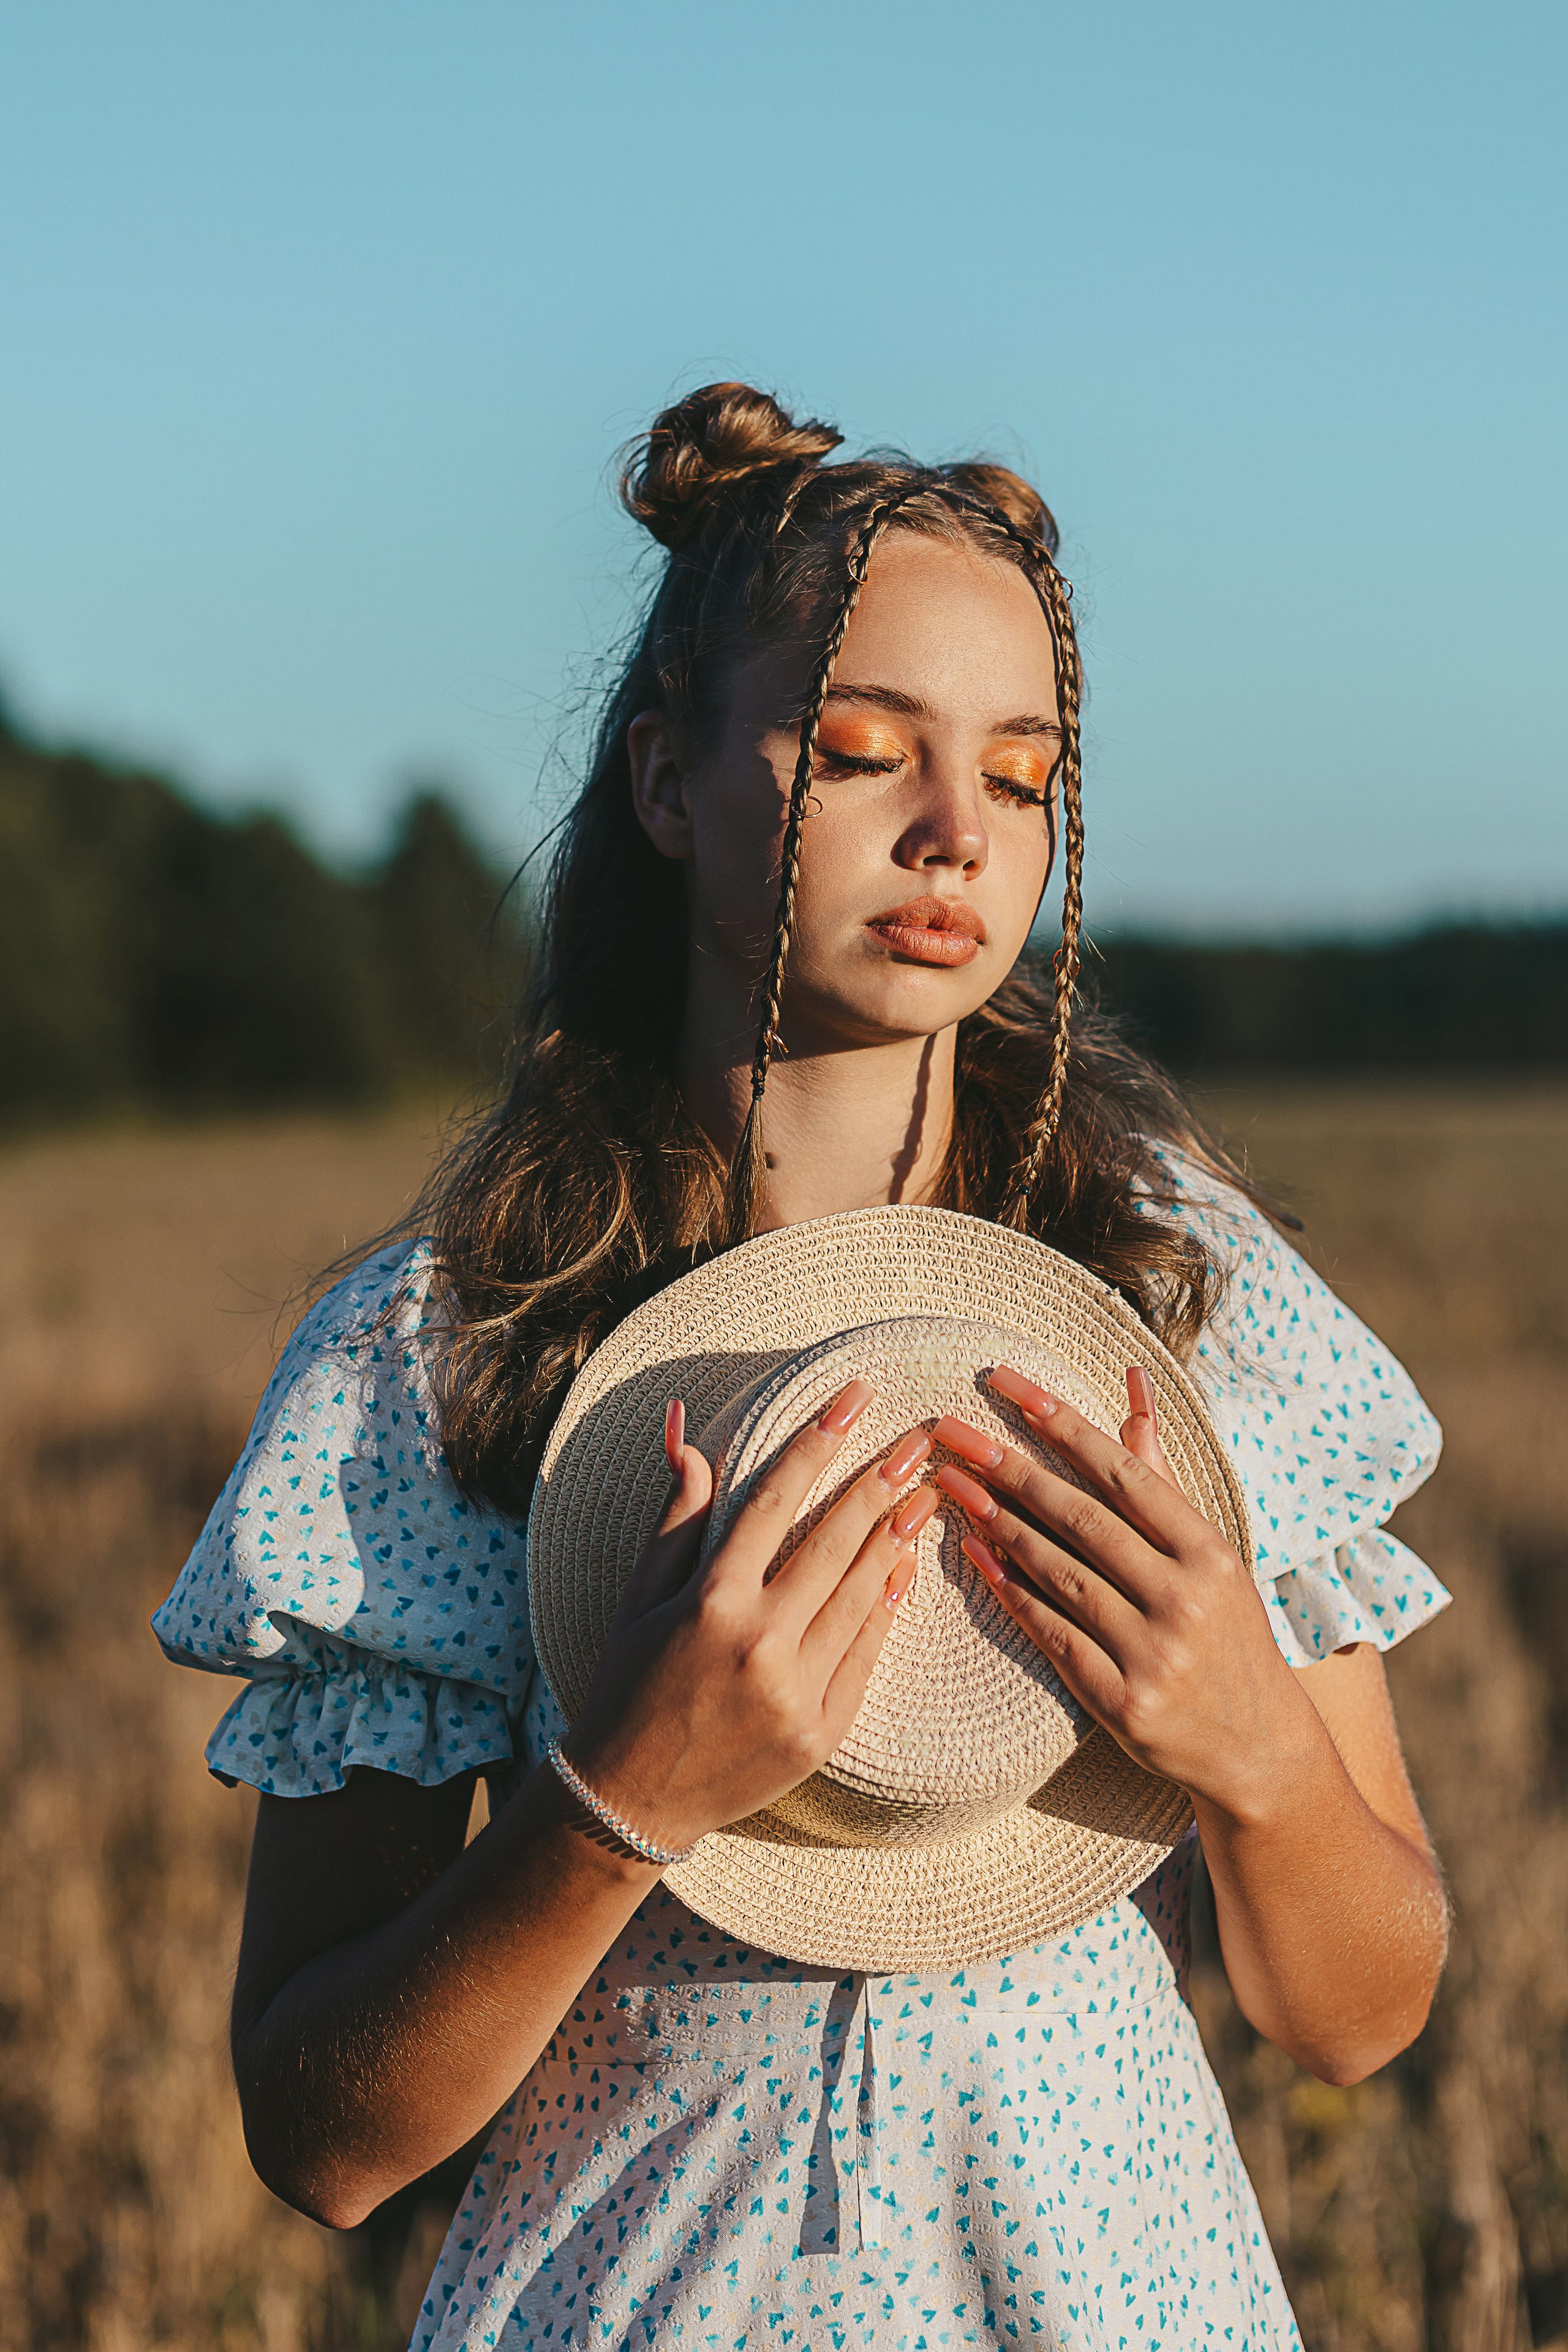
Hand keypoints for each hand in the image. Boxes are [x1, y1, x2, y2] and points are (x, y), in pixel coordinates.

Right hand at [564, 1384, 936, 1854]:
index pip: (774, 1502)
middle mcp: (758, 1644)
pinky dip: (887, 1606)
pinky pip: (865, 1654)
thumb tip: (686, 1435)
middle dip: (880, 1482)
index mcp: (709, 1602)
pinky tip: (904, 1564)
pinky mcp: (821, 1732)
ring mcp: (796, 1692)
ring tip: (926, 1492)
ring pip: (861, 1596)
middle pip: (834, 1543)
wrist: (633, 1800)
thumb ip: (676, 1517)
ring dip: (896, 1537)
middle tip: (919, 1438)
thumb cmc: (627, 1686)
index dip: (817, 1444)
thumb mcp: (638, 1598)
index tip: (854, 1398)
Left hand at [932, 1365, 1312, 1812]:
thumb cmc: (1228, 1633)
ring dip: (996, 1523)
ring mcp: (1152, 1653)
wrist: (1259, 1748)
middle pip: (1081, 1518)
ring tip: (949, 1483)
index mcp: (1209, 1552)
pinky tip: (973, 1554)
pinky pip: (1051, 1633)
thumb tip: (1132, 1387)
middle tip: (951, 1430)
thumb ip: (1162, 1475)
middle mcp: (1184, 1598)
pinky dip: (1009, 1590)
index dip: (1061, 1423)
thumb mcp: (1211, 1554)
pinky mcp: (1121, 1702)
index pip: (1123, 1472)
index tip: (1005, 1384)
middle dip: (1009, 1467)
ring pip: (1058, 1572)